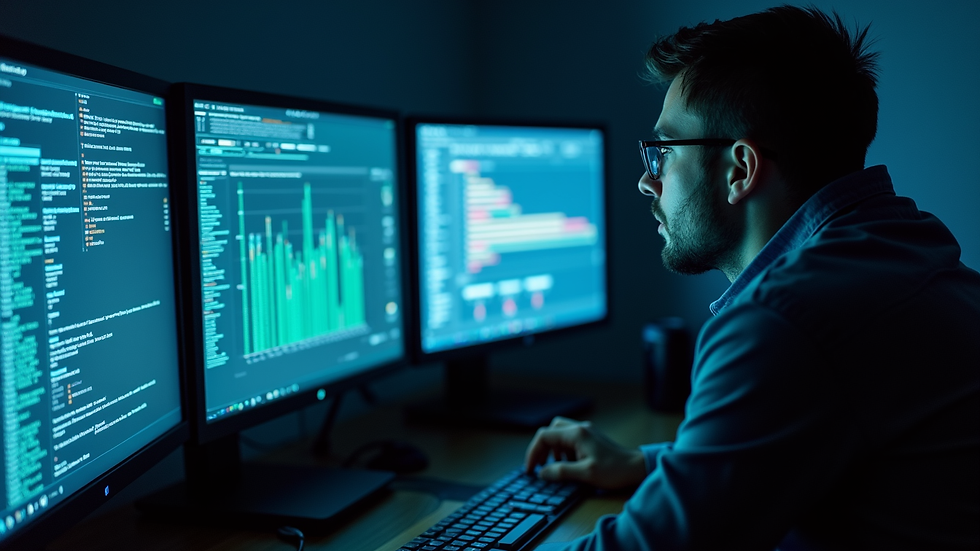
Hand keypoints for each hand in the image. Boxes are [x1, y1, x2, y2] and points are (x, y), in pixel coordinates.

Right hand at [524, 416, 646, 489]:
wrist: (636, 468)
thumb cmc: (614, 470)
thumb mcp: (585, 473)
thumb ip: (561, 472)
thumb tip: (542, 473)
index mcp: (576, 434)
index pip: (544, 436)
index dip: (533, 452)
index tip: (530, 469)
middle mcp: (580, 428)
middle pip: (550, 430)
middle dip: (541, 448)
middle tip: (538, 466)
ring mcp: (586, 432)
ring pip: (559, 434)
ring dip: (552, 450)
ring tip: (554, 467)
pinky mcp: (591, 439)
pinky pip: (569, 440)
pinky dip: (563, 451)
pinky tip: (568, 465)